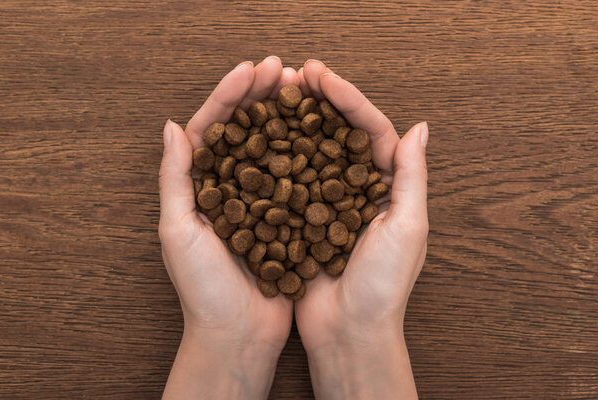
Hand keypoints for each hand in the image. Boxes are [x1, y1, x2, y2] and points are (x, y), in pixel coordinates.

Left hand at [159, 57, 299, 399]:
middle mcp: (231, 189)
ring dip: (286, 116)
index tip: (251, 70)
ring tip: (303, 89)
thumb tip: (172, 126)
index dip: (230, 97)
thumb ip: (175, 179)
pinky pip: (297, 178)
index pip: (213, 130)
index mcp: (200, 187)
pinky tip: (322, 132)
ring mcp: (261, 202)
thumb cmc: (202, 289)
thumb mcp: (179, 231)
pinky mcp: (286, 218)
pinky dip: (307, 153)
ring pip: (274, 148)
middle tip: (282, 69)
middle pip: (246, 131)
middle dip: (261, 97)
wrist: (238, 335)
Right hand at [294, 60, 428, 398]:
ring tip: (276, 95)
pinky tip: (261, 137)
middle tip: (294, 73)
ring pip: (311, 151)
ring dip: (296, 122)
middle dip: (318, 101)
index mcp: (389, 186)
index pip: (370, 129)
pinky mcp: (303, 220)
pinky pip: (289, 181)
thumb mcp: (408, 227)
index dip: (347, 98)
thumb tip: (420, 126)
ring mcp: (328, 203)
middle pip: (338, 133)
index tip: (320, 76)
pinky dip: (277, 158)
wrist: (349, 332)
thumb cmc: (385, 286)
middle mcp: (358, 189)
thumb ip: (411, 176)